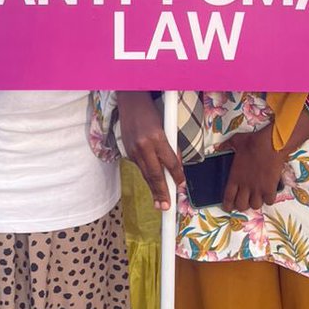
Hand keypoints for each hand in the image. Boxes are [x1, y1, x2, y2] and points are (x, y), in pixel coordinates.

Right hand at [117, 92, 184, 210]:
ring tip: (159, 203)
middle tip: (166, 207)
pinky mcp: (127, 152)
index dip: (177, 176)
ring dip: (153, 190)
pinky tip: (152, 184)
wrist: (129, 101)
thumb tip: (176, 167)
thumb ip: (170, 148)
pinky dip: (147, 175)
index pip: (170, 162)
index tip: (181, 187)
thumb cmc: (151, 112)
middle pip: (154, 174)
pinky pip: (139, 166)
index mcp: (157, 138)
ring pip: (145, 174)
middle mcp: (143, 146)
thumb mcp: (165, 127)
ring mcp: (133, 150)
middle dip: (161, 192)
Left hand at [222, 125, 286, 212]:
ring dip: (255, 202)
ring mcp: (258, 189)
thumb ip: (226, 145)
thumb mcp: (236, 141)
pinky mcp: (270, 188)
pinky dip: (268, 199)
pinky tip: (268, 193)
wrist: (271, 144)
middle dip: (242, 205)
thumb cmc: (253, 142)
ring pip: (255, 206)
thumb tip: (218, 147)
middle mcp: (245, 186)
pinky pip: (269, 201)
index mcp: (235, 177)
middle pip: (241, 206)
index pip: (228, 197)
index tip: (227, 207)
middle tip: (244, 200)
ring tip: (257, 197)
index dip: (227, 205)